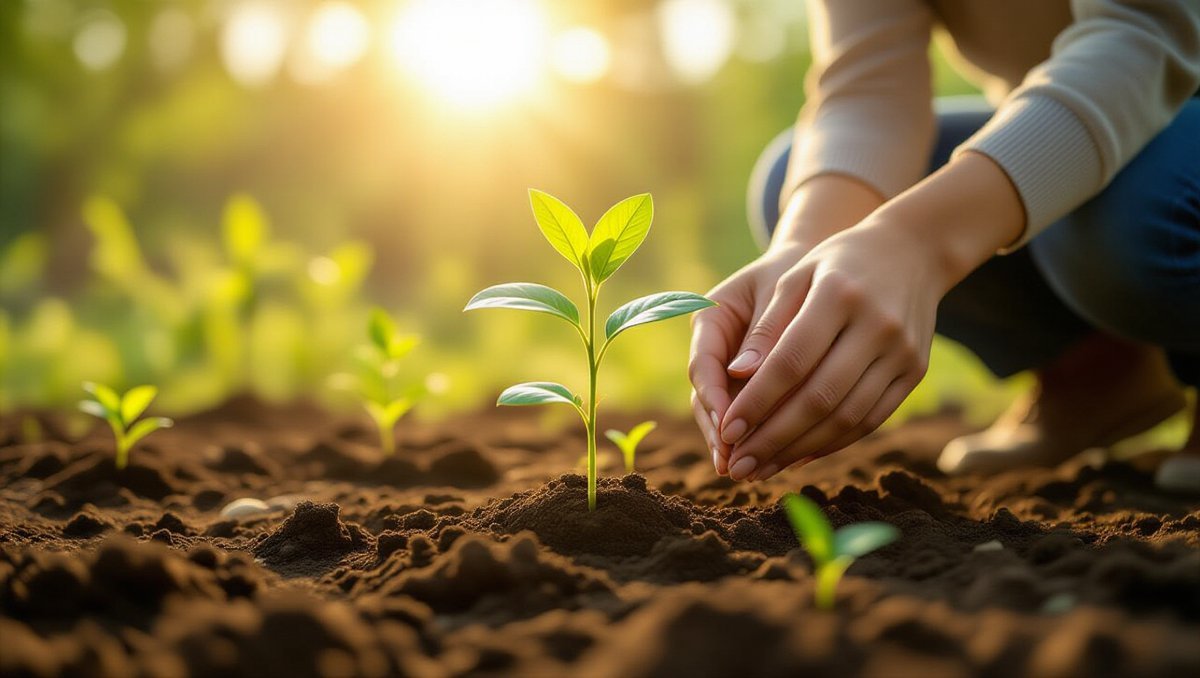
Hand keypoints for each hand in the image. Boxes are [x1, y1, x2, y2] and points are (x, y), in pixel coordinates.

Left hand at [690, 174, 883, 474]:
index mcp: (840, 294)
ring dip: (800, 449)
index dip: (757, 401)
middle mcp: (877, 325)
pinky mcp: (916, 372)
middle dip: (773, 438)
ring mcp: (902, 352)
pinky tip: (799, 455)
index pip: (791, 361)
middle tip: (739, 466)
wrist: (911, 252)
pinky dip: (833, 442)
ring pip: (847, 417)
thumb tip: (735, 375)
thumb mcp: (796, 277)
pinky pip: (871, 419)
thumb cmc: (836, 264)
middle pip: (820, 397)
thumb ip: (766, 326)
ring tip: (762, 469)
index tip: (727, 430)